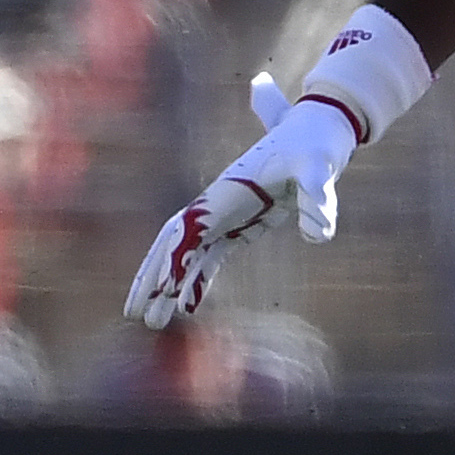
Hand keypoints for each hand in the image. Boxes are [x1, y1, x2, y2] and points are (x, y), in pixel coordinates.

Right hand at [123, 75, 359, 328]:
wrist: (318, 131)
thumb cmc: (315, 146)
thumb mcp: (319, 168)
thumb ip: (317, 196)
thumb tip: (320, 235)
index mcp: (226, 191)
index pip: (189, 229)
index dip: (172, 259)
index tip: (161, 290)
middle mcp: (217, 204)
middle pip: (173, 244)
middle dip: (152, 278)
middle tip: (134, 314)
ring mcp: (226, 216)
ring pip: (187, 256)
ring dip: (169, 288)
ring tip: (154, 323)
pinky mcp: (240, 225)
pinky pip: (210, 257)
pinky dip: (196, 281)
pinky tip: (186, 308)